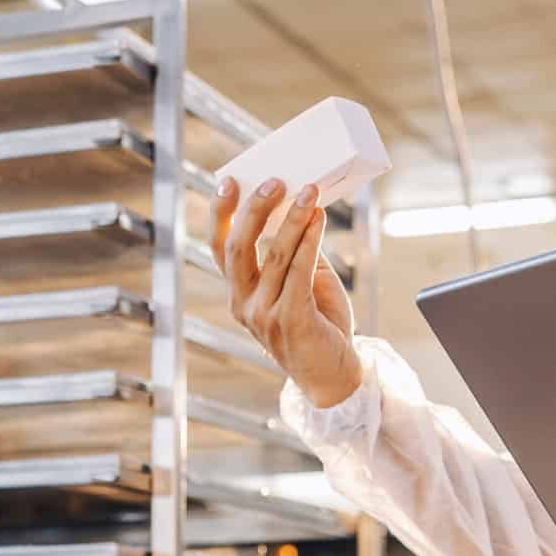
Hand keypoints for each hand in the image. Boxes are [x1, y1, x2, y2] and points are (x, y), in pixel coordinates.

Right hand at [213, 175, 361, 409]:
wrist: (335, 375)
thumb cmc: (319, 325)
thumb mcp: (302, 282)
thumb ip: (296, 250)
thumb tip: (300, 206)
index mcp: (239, 294)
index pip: (220, 248)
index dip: (221, 214)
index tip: (229, 181)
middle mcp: (243, 304)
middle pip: (237, 249)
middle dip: (253, 210)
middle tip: (275, 181)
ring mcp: (264, 315)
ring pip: (273, 256)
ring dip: (291, 219)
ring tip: (310, 192)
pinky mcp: (291, 321)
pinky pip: (298, 273)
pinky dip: (308, 242)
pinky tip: (318, 220)